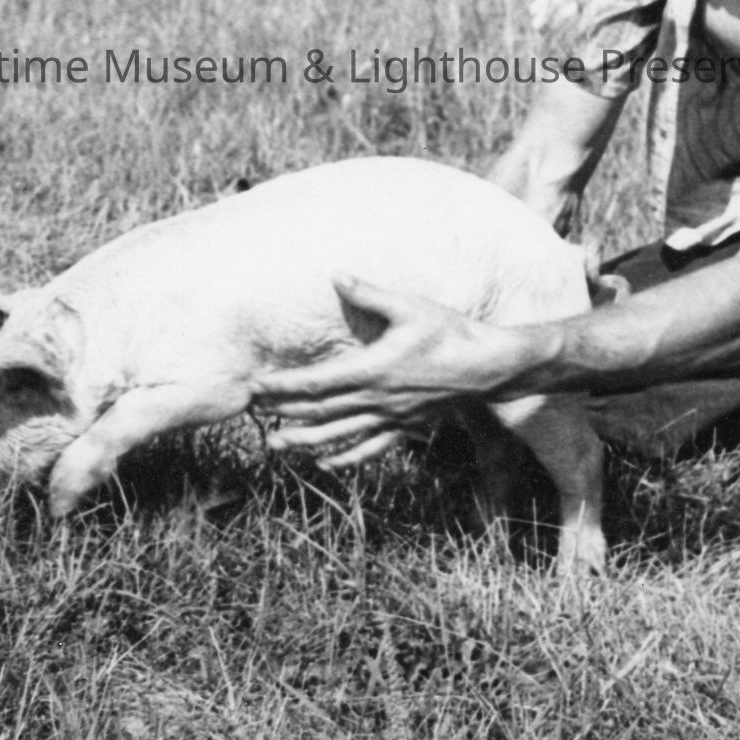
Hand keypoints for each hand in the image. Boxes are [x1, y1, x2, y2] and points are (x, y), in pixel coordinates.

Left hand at [256, 276, 538, 467]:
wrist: (489, 367)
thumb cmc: (449, 332)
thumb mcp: (409, 306)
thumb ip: (370, 294)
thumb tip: (337, 276)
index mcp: (372, 369)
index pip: (315, 382)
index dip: (283, 386)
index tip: (256, 385)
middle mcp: (376, 399)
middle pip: (319, 411)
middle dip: (283, 411)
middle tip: (251, 412)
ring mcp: (390, 418)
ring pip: (338, 435)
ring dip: (304, 440)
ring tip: (275, 444)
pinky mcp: (405, 427)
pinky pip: (370, 448)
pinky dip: (346, 458)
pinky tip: (326, 464)